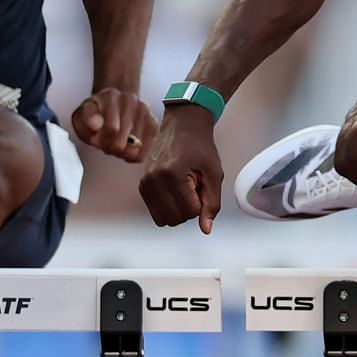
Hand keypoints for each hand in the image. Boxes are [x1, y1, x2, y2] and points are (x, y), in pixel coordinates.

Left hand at [71, 88, 158, 161]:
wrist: (113, 104)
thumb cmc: (96, 114)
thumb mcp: (81, 115)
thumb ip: (85, 118)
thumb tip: (97, 125)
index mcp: (111, 96)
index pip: (111, 129)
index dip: (100, 141)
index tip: (96, 139)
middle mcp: (131, 100)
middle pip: (122, 142)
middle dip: (111, 147)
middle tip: (106, 143)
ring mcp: (145, 112)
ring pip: (134, 149)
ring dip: (122, 152)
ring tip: (117, 143)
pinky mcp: (154, 124)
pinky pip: (143, 152)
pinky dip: (133, 155)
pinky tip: (126, 148)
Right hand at [139, 107, 221, 233]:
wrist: (182, 126)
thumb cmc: (201, 149)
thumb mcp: (214, 174)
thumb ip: (212, 203)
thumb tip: (206, 230)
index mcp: (173, 174)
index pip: (191, 212)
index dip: (202, 203)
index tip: (202, 185)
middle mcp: (154, 179)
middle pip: (176, 219)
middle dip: (190, 209)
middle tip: (194, 187)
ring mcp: (145, 182)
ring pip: (164, 220)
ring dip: (178, 210)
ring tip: (184, 189)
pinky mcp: (142, 185)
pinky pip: (156, 212)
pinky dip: (168, 207)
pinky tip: (175, 190)